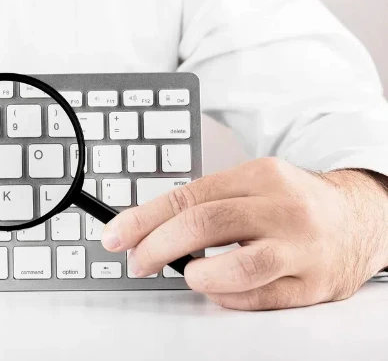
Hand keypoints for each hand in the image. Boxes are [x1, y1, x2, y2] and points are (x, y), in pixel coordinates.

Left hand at [101, 158, 387, 309]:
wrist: (359, 220)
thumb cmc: (292, 204)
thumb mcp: (250, 185)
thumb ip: (201, 204)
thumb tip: (141, 230)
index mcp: (260, 176)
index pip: (187, 197)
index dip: (143, 219)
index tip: (115, 236)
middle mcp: (283, 208)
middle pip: (205, 226)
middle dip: (158, 247)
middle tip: (139, 261)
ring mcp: (301, 248)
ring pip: (237, 267)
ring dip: (198, 275)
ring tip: (190, 275)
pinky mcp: (313, 285)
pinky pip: (257, 298)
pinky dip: (227, 297)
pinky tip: (221, 289)